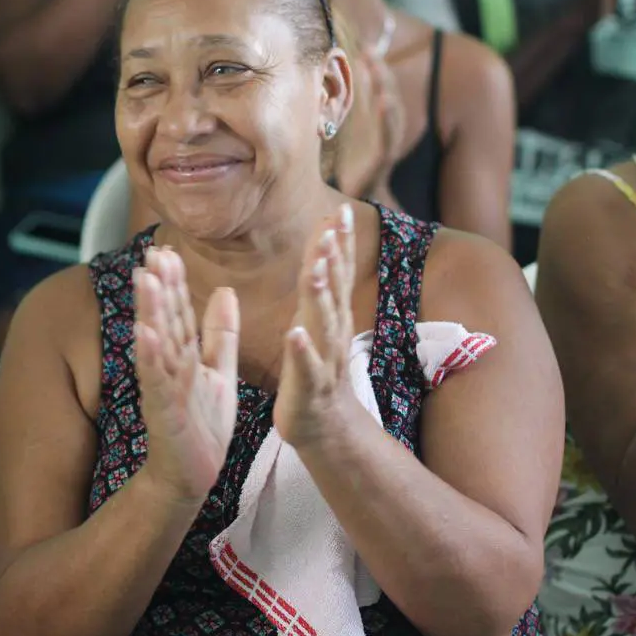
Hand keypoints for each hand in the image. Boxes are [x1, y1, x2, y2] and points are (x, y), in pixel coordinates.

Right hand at [134, 247, 239, 505]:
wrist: (194, 475)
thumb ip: (222, 333)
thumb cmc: (204, 427)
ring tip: (144, 279)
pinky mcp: (162, 410)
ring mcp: (163, 387)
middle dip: (158, 286)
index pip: (177, 311)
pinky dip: (149, 356)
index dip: (173, 281)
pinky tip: (143, 333)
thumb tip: (225, 290)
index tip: (167, 250)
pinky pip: (155, 380)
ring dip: (149, 311)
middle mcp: (170, 366)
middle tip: (151, 252)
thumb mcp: (220, 371)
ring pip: (157, 342)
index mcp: (185, 355)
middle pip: (164, 319)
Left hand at [275, 203, 359, 449]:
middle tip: (331, 228)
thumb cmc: (315, 365)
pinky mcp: (309, 386)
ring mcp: (323, 359)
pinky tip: (294, 333)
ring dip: (320, 297)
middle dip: (332, 259)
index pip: (337, 273)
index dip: (340, 242)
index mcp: (330, 315)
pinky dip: (301, 350)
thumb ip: (322, 280)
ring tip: (314, 271)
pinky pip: (305, 367)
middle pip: (333, 291)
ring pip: (322, 325)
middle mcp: (332, 333)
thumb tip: (324, 237)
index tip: (342, 210)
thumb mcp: (317, 317)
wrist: (325, 425)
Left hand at [335, 48, 405, 201]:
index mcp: (369, 119)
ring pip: (390, 109)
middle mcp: (380, 127)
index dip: (371, 66)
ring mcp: (384, 141)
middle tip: (368, 48)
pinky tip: (383, 101)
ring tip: (378, 67)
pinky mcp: (382, 158)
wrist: (353, 199)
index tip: (362, 44)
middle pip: (383, 92)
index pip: (373, 88)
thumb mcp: (338, 133)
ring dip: (385, 87)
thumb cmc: (348, 163)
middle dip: (378, 70)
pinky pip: (388, 135)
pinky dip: (387, 117)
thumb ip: (334, 110)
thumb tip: (317, 81)